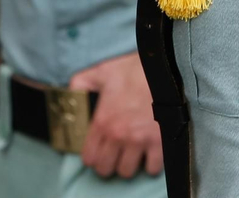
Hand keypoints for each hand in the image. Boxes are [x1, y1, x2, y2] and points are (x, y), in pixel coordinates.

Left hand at [70, 53, 162, 177]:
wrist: (167, 68)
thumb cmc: (135, 69)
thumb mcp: (102, 71)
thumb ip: (81, 83)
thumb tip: (71, 94)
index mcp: (102, 121)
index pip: (88, 157)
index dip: (93, 156)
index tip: (99, 150)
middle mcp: (118, 135)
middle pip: (105, 169)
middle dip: (109, 162)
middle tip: (116, 153)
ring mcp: (139, 141)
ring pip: (127, 171)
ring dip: (129, 164)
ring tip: (133, 153)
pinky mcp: (159, 142)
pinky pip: (152, 168)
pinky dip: (151, 164)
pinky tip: (150, 152)